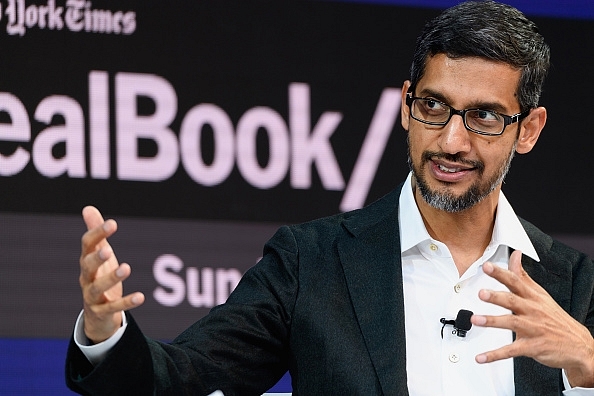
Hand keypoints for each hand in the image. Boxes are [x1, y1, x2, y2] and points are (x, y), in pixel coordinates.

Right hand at [79, 206, 144, 342]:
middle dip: (97, 258)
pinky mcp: (102, 312)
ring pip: (97, 288)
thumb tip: (88, 208)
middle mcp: (86, 278)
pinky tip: (141, 297)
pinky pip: (113, 308)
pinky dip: (126, 302)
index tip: (113, 223)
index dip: (98, 234)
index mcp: (86, 262)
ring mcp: (92, 297)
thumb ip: (96, 234)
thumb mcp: (99, 256)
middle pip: (87, 266)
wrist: (96, 316)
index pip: (87, 245)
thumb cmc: (100, 278)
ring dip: (111, 278)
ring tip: (126, 268)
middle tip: (108, 250)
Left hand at [472, 250, 593, 387]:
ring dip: (492, 322)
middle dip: (496, 297)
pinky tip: (481, 357)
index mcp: (532, 297)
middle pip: (513, 301)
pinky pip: (511, 351)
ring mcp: (533, 329)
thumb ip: (523, 275)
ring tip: (475, 320)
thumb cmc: (553, 317)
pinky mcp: (532, 347)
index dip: (501, 273)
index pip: (515, 282)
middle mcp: (532, 311)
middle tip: (481, 293)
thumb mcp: (539, 294)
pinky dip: (495, 355)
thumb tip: (515, 255)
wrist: (578, 344)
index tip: (487, 266)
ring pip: (511, 324)